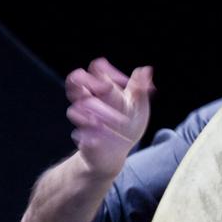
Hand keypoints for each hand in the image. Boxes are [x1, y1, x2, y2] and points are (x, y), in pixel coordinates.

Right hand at [65, 58, 154, 177]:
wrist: (117, 152)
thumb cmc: (128, 124)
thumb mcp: (137, 106)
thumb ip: (140, 88)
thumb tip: (147, 69)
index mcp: (102, 91)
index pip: (96, 71)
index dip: (107, 71)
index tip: (124, 81)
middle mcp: (89, 102)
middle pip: (75, 84)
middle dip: (84, 81)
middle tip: (105, 86)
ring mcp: (84, 120)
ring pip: (76, 110)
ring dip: (93, 111)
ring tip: (113, 117)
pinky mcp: (84, 139)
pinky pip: (79, 134)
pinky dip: (88, 134)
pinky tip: (98, 134)